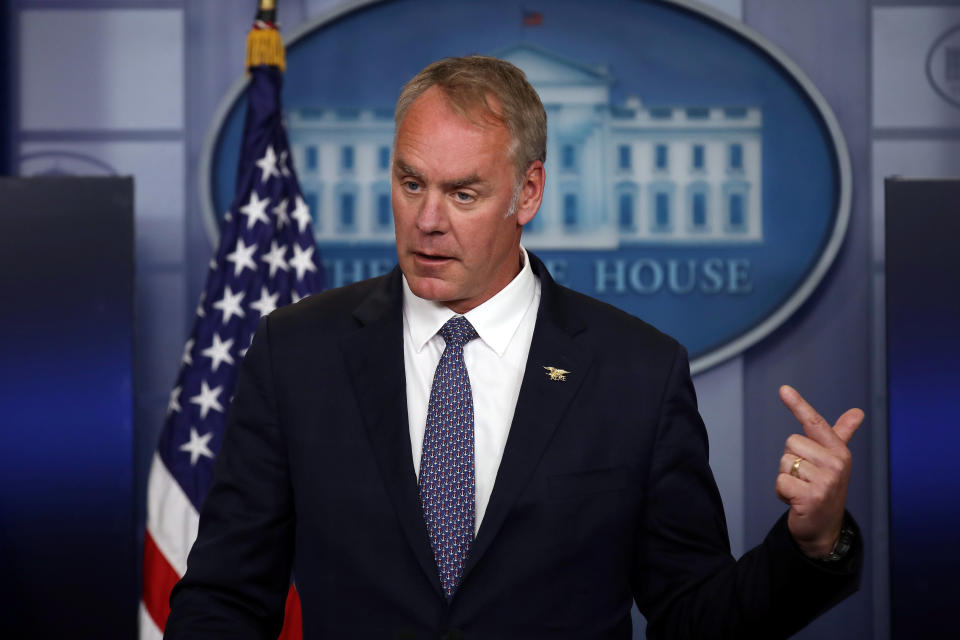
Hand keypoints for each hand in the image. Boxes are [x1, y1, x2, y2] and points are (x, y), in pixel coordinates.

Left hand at [775, 385, 863, 557]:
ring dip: (787, 478)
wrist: (824, 529)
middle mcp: (836, 463)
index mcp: (839, 451)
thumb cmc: (825, 489)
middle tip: (806, 478)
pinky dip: (782, 493)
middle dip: (791, 461)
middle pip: (791, 443)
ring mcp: (826, 481)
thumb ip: (841, 434)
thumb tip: (857, 412)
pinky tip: (796, 501)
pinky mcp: (811, 496)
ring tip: (802, 489)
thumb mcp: (834, 460)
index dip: (798, 405)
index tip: (783, 389)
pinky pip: (781, 482)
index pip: (815, 423)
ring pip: (785, 462)